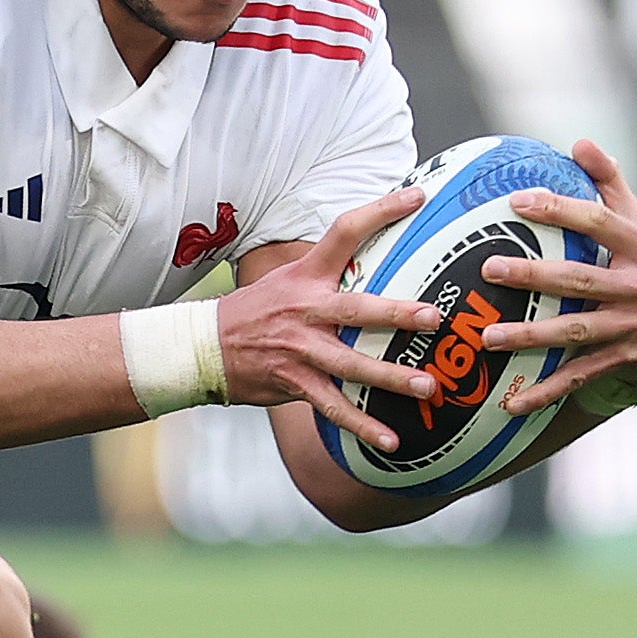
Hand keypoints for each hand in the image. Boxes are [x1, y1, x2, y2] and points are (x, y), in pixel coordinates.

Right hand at [214, 188, 444, 453]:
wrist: (203, 347)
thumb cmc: (254, 311)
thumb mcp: (286, 279)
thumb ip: (328, 271)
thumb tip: (375, 255)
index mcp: (306, 276)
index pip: (345, 232)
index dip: (381, 211)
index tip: (418, 196)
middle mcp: (305, 309)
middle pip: (356, 308)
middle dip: (396, 313)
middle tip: (433, 318)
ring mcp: (300, 348)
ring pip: (351, 364)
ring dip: (390, 378)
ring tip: (428, 386)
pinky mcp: (294, 381)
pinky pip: (334, 407)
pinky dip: (362, 427)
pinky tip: (391, 441)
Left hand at [483, 140, 636, 418]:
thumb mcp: (636, 227)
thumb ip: (610, 186)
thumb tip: (580, 142)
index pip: (601, 223)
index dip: (560, 210)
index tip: (517, 201)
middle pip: (582, 280)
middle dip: (534, 274)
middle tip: (489, 268)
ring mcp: (636, 330)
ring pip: (576, 333)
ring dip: (530, 337)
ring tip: (486, 336)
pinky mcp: (626, 364)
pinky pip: (579, 377)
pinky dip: (546, 391)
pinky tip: (509, 401)